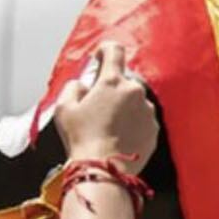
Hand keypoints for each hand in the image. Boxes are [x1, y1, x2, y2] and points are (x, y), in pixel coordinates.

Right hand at [52, 41, 158, 174]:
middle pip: (123, 81)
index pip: (114, 50)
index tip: (100, 58)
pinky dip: (132, 123)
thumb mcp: (64, 107)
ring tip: (107, 126)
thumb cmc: (82, 137)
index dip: (105, 51)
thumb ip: (74, 87)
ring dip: (123, 107)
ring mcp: (148, 111)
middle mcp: (135, 93)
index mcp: (113, 82)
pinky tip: (119, 136)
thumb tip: (84, 86)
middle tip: (97, 105)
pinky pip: (142, 119)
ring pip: (134, 101)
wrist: (105, 168)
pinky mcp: (154, 129)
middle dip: (111, 88)